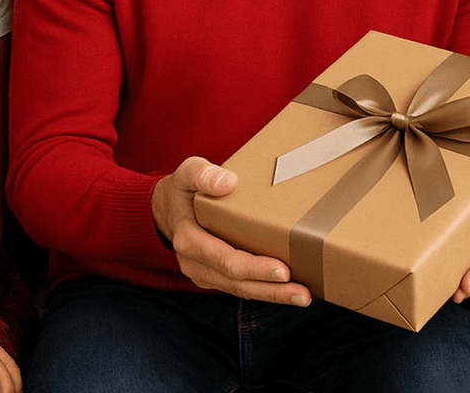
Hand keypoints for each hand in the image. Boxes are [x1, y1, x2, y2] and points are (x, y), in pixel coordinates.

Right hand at [151, 156, 312, 305]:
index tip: (283, 270)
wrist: (166, 208)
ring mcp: (204, 273)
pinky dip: (264, 290)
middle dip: (272, 289)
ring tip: (304, 297)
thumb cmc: (183, 188)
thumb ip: (204, 175)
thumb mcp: (188, 172)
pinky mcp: (215, 276)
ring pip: (241, 289)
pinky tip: (288, 290)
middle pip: (237, 282)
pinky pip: (240, 286)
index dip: (254, 267)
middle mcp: (195, 263)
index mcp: (189, 240)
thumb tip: (228, 182)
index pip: (225, 259)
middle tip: (303, 293)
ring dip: (273, 295)